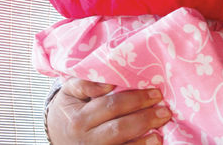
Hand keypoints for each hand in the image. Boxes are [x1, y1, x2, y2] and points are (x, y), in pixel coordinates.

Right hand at [46, 78, 170, 144]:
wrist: (56, 134)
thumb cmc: (69, 108)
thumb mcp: (69, 91)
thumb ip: (85, 83)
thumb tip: (108, 83)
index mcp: (79, 118)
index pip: (111, 106)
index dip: (135, 99)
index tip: (156, 93)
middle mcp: (86, 139)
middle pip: (119, 129)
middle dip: (145, 118)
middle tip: (165, 110)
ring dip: (145, 140)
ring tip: (161, 129)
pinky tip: (153, 142)